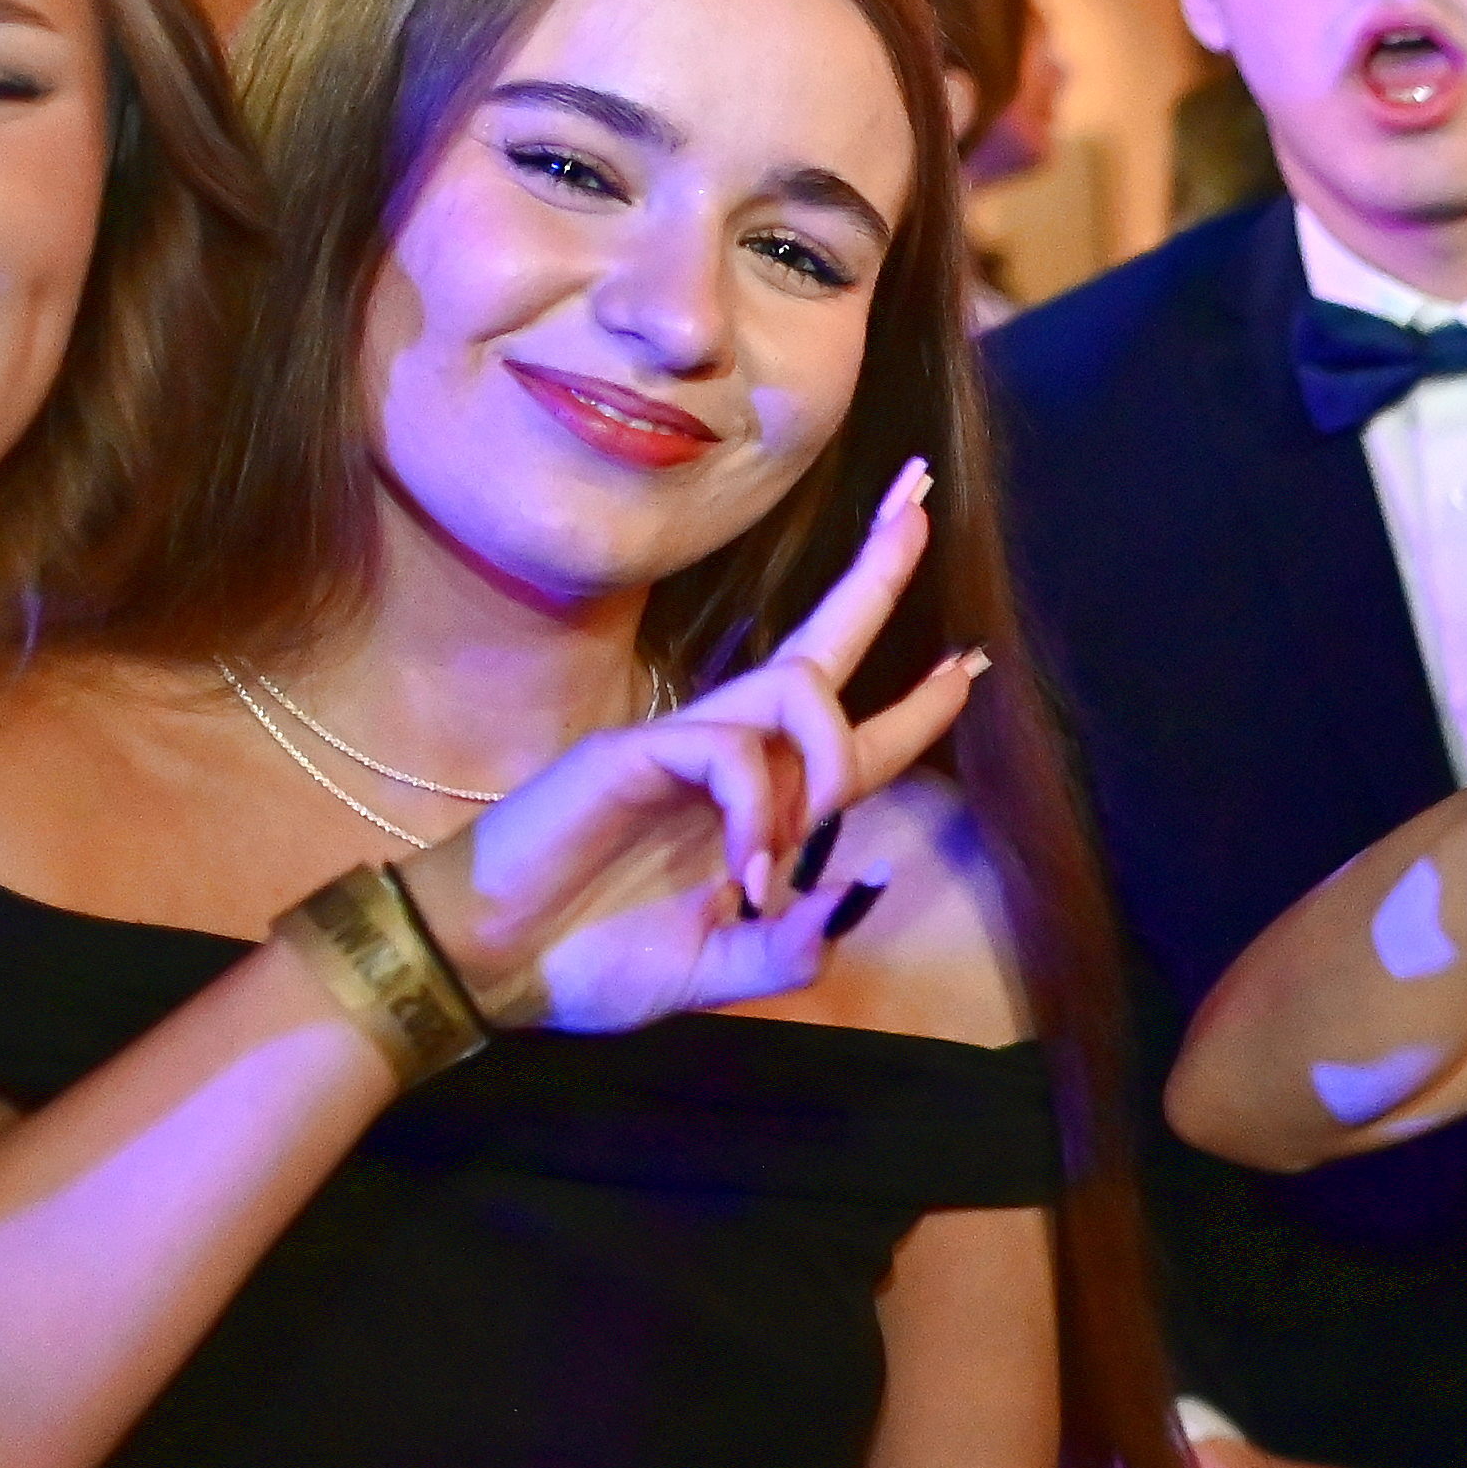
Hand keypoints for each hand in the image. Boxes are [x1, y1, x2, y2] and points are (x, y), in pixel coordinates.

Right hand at [408, 466, 988, 1029]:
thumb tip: (863, 887)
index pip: (851, 732)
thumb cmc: (594, 958)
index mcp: (756, 801)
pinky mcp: (633, 750)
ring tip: (789, 847)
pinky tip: (740, 872)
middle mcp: (729, 756)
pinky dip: (756, 811)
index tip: (973, 663)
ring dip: (829, 762)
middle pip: (825, 644)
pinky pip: (732, 750)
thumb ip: (793, 947)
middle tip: (922, 499)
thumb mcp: (720, 968)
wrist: (492, 967)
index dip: (915, 703)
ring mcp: (681, 745)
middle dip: (879, 574)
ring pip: (800, 685)